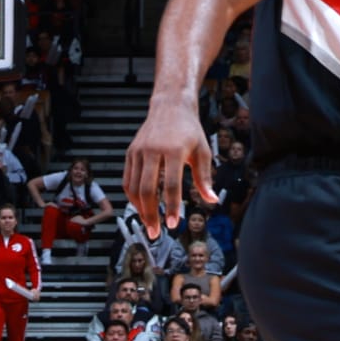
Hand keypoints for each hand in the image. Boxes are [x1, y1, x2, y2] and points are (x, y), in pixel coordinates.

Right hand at [125, 93, 219, 235]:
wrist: (170, 107)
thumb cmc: (190, 130)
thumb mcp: (203, 151)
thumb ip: (205, 178)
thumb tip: (212, 200)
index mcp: (174, 150)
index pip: (171, 185)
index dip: (172, 207)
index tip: (174, 224)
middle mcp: (153, 151)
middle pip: (147, 189)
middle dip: (151, 214)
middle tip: (156, 233)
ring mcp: (138, 151)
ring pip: (134, 187)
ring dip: (140, 209)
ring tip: (149, 224)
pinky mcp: (130, 153)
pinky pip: (127, 179)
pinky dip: (132, 197)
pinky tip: (141, 207)